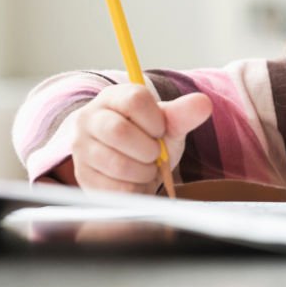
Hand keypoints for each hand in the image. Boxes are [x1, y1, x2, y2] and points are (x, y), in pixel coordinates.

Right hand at [71, 84, 212, 193]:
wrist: (130, 169)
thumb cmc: (147, 140)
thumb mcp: (167, 125)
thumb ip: (183, 114)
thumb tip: (204, 102)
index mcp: (112, 98)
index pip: (134, 100)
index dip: (155, 120)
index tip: (160, 130)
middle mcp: (89, 119)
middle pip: (120, 131)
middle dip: (149, 149)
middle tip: (154, 153)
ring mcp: (82, 149)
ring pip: (118, 164)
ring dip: (143, 171)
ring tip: (145, 167)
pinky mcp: (83, 177)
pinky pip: (115, 188)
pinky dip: (135, 188)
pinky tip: (134, 180)